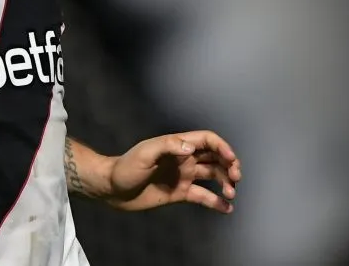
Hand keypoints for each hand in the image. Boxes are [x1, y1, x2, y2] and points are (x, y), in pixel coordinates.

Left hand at [105, 130, 241, 212]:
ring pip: (213, 176)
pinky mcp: (179, 193)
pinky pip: (203, 196)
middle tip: (235, 177)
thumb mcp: (145, 153)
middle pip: (215, 157)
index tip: (230, 160)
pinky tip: (227, 208)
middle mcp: (184, 159)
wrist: (112, 188)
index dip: (222, 147)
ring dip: (226, 182)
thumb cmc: (125, 167)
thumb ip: (167, 146)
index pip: (207, 140)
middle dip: (230, 164)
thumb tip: (190, 147)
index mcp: (177, 145)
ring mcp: (183, 176)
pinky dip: (216, 202)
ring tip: (231, 193)